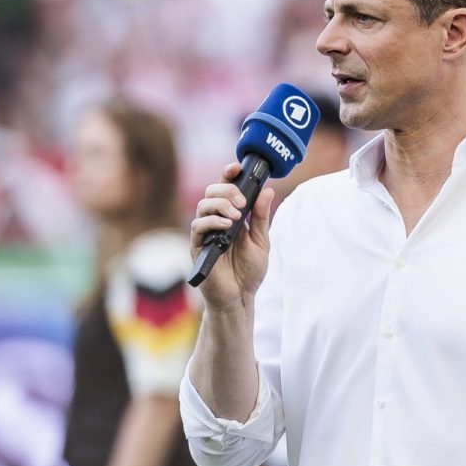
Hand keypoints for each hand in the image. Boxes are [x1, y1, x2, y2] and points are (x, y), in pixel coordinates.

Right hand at [190, 162, 274, 310]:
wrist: (240, 297)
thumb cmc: (249, 271)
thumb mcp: (261, 241)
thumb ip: (261, 216)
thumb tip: (268, 190)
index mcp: (230, 216)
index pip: (225, 189)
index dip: (228, 175)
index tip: (237, 167)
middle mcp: (215, 221)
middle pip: (211, 191)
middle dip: (227, 190)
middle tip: (242, 202)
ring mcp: (205, 233)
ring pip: (203, 206)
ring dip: (220, 205)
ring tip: (236, 215)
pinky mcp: (197, 246)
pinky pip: (198, 226)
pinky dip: (212, 222)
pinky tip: (226, 226)